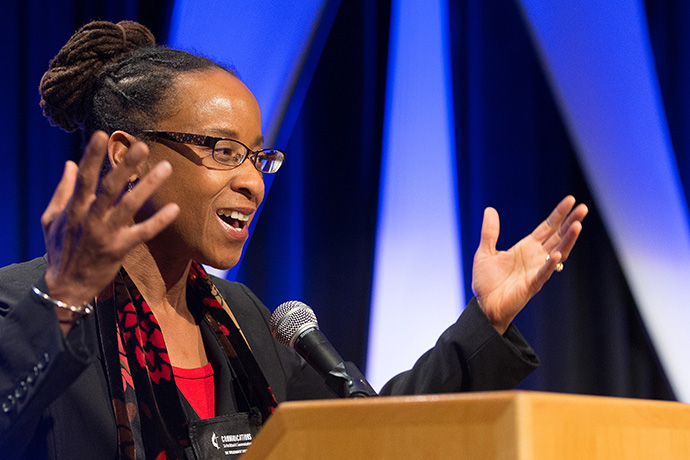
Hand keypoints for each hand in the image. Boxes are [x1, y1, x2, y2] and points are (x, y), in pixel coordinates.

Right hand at [41, 131, 178, 312]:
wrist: (66, 287)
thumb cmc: (60, 250)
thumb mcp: (52, 219)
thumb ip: (62, 191)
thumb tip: (68, 164)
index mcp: (74, 209)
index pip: (84, 177)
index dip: (91, 156)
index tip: (101, 134)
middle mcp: (91, 219)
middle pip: (109, 187)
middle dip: (125, 165)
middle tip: (142, 146)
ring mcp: (106, 234)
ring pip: (129, 205)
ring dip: (148, 185)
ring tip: (165, 167)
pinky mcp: (120, 249)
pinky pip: (143, 233)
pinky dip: (158, 221)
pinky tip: (174, 208)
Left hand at [471, 196, 587, 333]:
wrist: (484, 306)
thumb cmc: (486, 282)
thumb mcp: (485, 252)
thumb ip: (490, 232)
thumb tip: (490, 210)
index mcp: (526, 247)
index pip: (547, 227)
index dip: (559, 214)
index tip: (571, 200)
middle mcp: (535, 257)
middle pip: (557, 236)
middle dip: (571, 222)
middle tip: (583, 208)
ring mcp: (536, 270)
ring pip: (557, 252)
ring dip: (568, 239)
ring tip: (578, 225)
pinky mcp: (532, 285)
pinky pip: (544, 273)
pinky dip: (551, 263)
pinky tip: (558, 253)